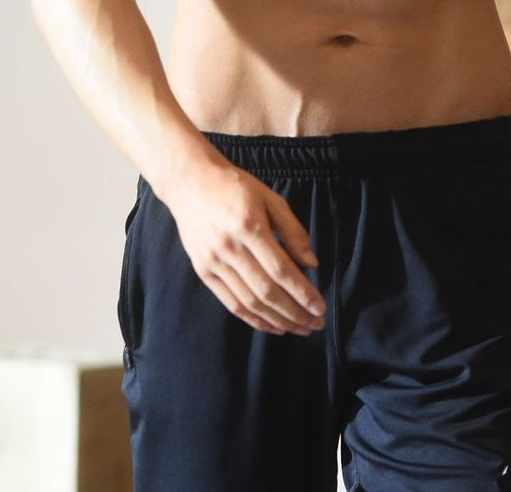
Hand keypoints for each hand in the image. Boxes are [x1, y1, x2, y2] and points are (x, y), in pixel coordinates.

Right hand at [165, 153, 326, 336]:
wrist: (190, 182)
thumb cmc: (235, 187)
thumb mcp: (270, 198)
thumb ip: (292, 230)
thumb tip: (312, 264)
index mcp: (249, 226)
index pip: (280, 269)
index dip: (302, 292)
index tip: (320, 306)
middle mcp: (230, 248)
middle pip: (266, 291)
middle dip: (294, 312)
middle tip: (316, 323)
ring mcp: (213, 262)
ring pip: (249, 302)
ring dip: (277, 320)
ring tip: (299, 328)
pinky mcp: (203, 272)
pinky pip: (231, 303)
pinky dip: (253, 319)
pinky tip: (273, 326)